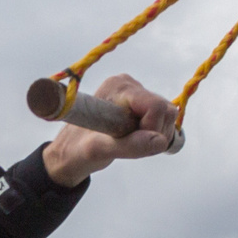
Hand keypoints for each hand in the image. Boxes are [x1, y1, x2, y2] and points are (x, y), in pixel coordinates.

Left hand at [41, 74, 177, 186]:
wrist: (69, 152)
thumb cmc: (77, 151)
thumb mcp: (99, 151)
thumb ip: (130, 146)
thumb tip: (160, 141)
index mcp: (117, 87)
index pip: (155, 106)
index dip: (151, 129)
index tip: (130, 142)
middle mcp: (129, 84)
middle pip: (166, 111)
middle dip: (155, 133)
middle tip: (130, 145)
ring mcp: (137, 93)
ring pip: (168, 115)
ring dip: (155, 136)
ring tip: (129, 142)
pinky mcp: (142, 103)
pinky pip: (165, 119)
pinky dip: (155, 134)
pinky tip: (135, 138)